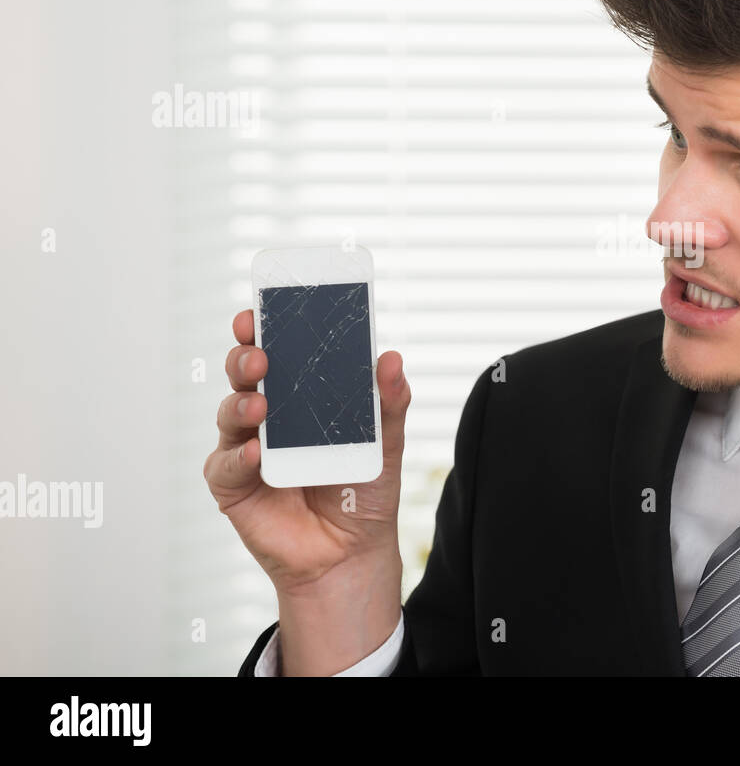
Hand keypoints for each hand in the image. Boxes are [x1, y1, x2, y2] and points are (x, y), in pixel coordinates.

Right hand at [203, 309, 410, 594]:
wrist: (352, 552)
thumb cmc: (363, 490)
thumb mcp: (385, 444)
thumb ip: (388, 404)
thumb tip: (392, 358)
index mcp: (301, 395)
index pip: (279, 351)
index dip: (266, 328)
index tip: (260, 308)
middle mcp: (268, 416)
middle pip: (246, 375)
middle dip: (246, 357)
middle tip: (259, 355)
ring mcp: (246, 448)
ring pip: (230, 414)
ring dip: (241, 404)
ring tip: (260, 405)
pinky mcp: (233, 485)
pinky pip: (227, 466)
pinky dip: (240, 457)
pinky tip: (256, 453)